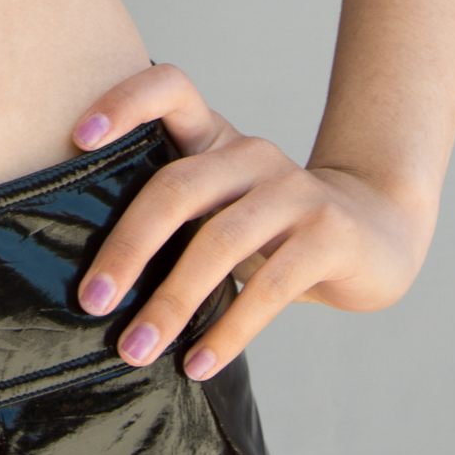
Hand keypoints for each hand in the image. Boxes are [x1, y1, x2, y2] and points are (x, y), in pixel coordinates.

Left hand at [68, 65, 432, 375]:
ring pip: (219, 242)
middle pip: (177, 189)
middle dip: (127, 248)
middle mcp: (252, 155)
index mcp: (216, 139)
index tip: (76, 139)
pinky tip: (197, 365)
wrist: (378, 233)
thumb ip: (172, 222)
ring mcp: (294, 190)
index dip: (123, 103)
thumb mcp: (221, 210)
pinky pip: (269, 287)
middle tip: (91, 302)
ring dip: (172, 302)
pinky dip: (228, 331)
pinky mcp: (329, 234)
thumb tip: (91, 282)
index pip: (169, 89)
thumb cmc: (275, 230)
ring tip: (136, 350)